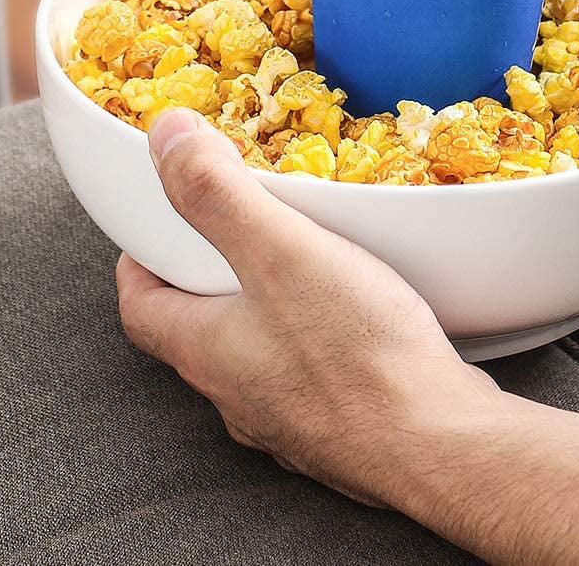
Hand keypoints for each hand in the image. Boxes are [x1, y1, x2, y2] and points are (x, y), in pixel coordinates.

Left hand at [116, 108, 495, 504]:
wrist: (437, 442)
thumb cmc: (356, 353)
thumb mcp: (280, 253)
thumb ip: (219, 194)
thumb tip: (166, 135)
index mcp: (205, 349)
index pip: (142, 306)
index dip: (141, 262)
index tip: (153, 231)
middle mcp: (237, 391)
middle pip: (199, 328)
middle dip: (210, 277)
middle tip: (236, 231)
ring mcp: (288, 414)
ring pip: (257, 351)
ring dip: (266, 306)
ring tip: (301, 262)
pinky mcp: (340, 423)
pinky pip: (312, 370)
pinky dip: (317, 335)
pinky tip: (356, 315)